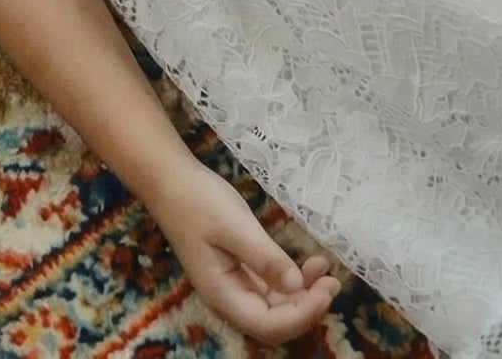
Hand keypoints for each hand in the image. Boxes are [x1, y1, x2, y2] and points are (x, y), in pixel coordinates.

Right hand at [148, 160, 341, 342]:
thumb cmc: (197, 201)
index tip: (326, 291)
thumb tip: (297, 287)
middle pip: (275, 320)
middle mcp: (228, 296)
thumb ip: (266, 259)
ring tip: (326, 271)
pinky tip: (308, 263)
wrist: (167, 176)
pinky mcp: (237, 267)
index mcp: (222, 294)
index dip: (303, 315)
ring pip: (275, 304)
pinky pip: (269, 285)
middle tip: (333, 281)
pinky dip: (290, 278)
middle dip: (307, 306)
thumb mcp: (235, 226)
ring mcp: (232, 282)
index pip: (270, 325)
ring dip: (303, 293)